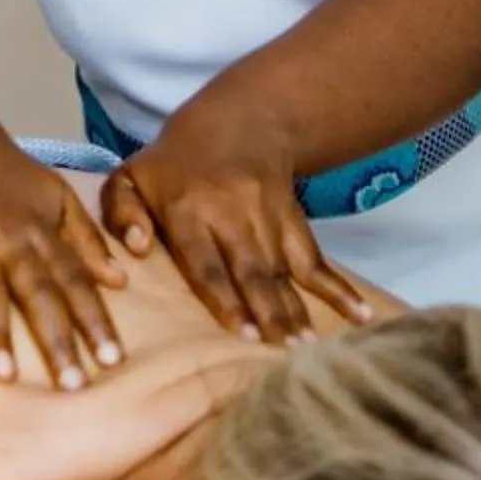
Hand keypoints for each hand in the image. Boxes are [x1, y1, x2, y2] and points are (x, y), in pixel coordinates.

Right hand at [0, 145, 129, 388]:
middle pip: (35, 288)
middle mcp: (3, 234)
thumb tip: (120, 281)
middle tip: (74, 385)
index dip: (94, 319)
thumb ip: (85, 236)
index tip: (112, 362)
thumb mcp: (54, 192)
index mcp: (37, 228)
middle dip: (56, 336)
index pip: (73, 278)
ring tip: (5, 377)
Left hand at [100, 105, 374, 340]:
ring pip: (285, 271)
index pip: (208, 261)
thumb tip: (135, 248)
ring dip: (299, 312)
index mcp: (188, 211)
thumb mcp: (129, 178)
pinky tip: (360, 318)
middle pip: (253, 270)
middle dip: (270, 313)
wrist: (235, 125)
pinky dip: (339, 290)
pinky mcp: (294, 222)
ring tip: (308, 351)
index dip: (227, 297)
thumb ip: (120, 214)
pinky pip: (317, 260)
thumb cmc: (171, 167)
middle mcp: (232, 215)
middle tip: (282, 354)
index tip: (244, 333)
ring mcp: (269, 218)